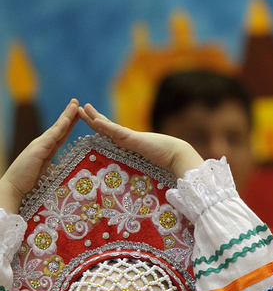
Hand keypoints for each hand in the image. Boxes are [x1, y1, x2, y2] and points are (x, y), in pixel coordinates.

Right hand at [0, 99, 79, 213]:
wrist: (14, 188)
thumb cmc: (30, 183)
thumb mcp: (49, 174)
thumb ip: (58, 168)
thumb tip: (72, 171)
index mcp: (46, 149)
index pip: (61, 134)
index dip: (69, 124)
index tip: (78, 114)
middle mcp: (42, 144)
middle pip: (60, 127)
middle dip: (69, 114)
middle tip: (77, 102)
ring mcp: (39, 145)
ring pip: (57, 128)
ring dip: (66, 115)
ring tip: (75, 104)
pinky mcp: (38, 149)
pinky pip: (52, 137)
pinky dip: (60, 127)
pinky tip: (67, 119)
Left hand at [78, 104, 203, 177]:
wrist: (176, 155)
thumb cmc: (165, 161)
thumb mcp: (145, 163)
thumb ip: (136, 168)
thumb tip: (130, 182)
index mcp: (128, 144)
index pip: (108, 134)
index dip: (97, 126)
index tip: (87, 120)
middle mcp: (126, 139)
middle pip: (104, 127)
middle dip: (91, 118)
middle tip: (78, 109)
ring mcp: (129, 137)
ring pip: (107, 126)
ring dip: (94, 117)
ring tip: (83, 108)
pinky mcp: (133, 138)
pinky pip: (116, 131)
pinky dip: (105, 126)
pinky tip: (96, 120)